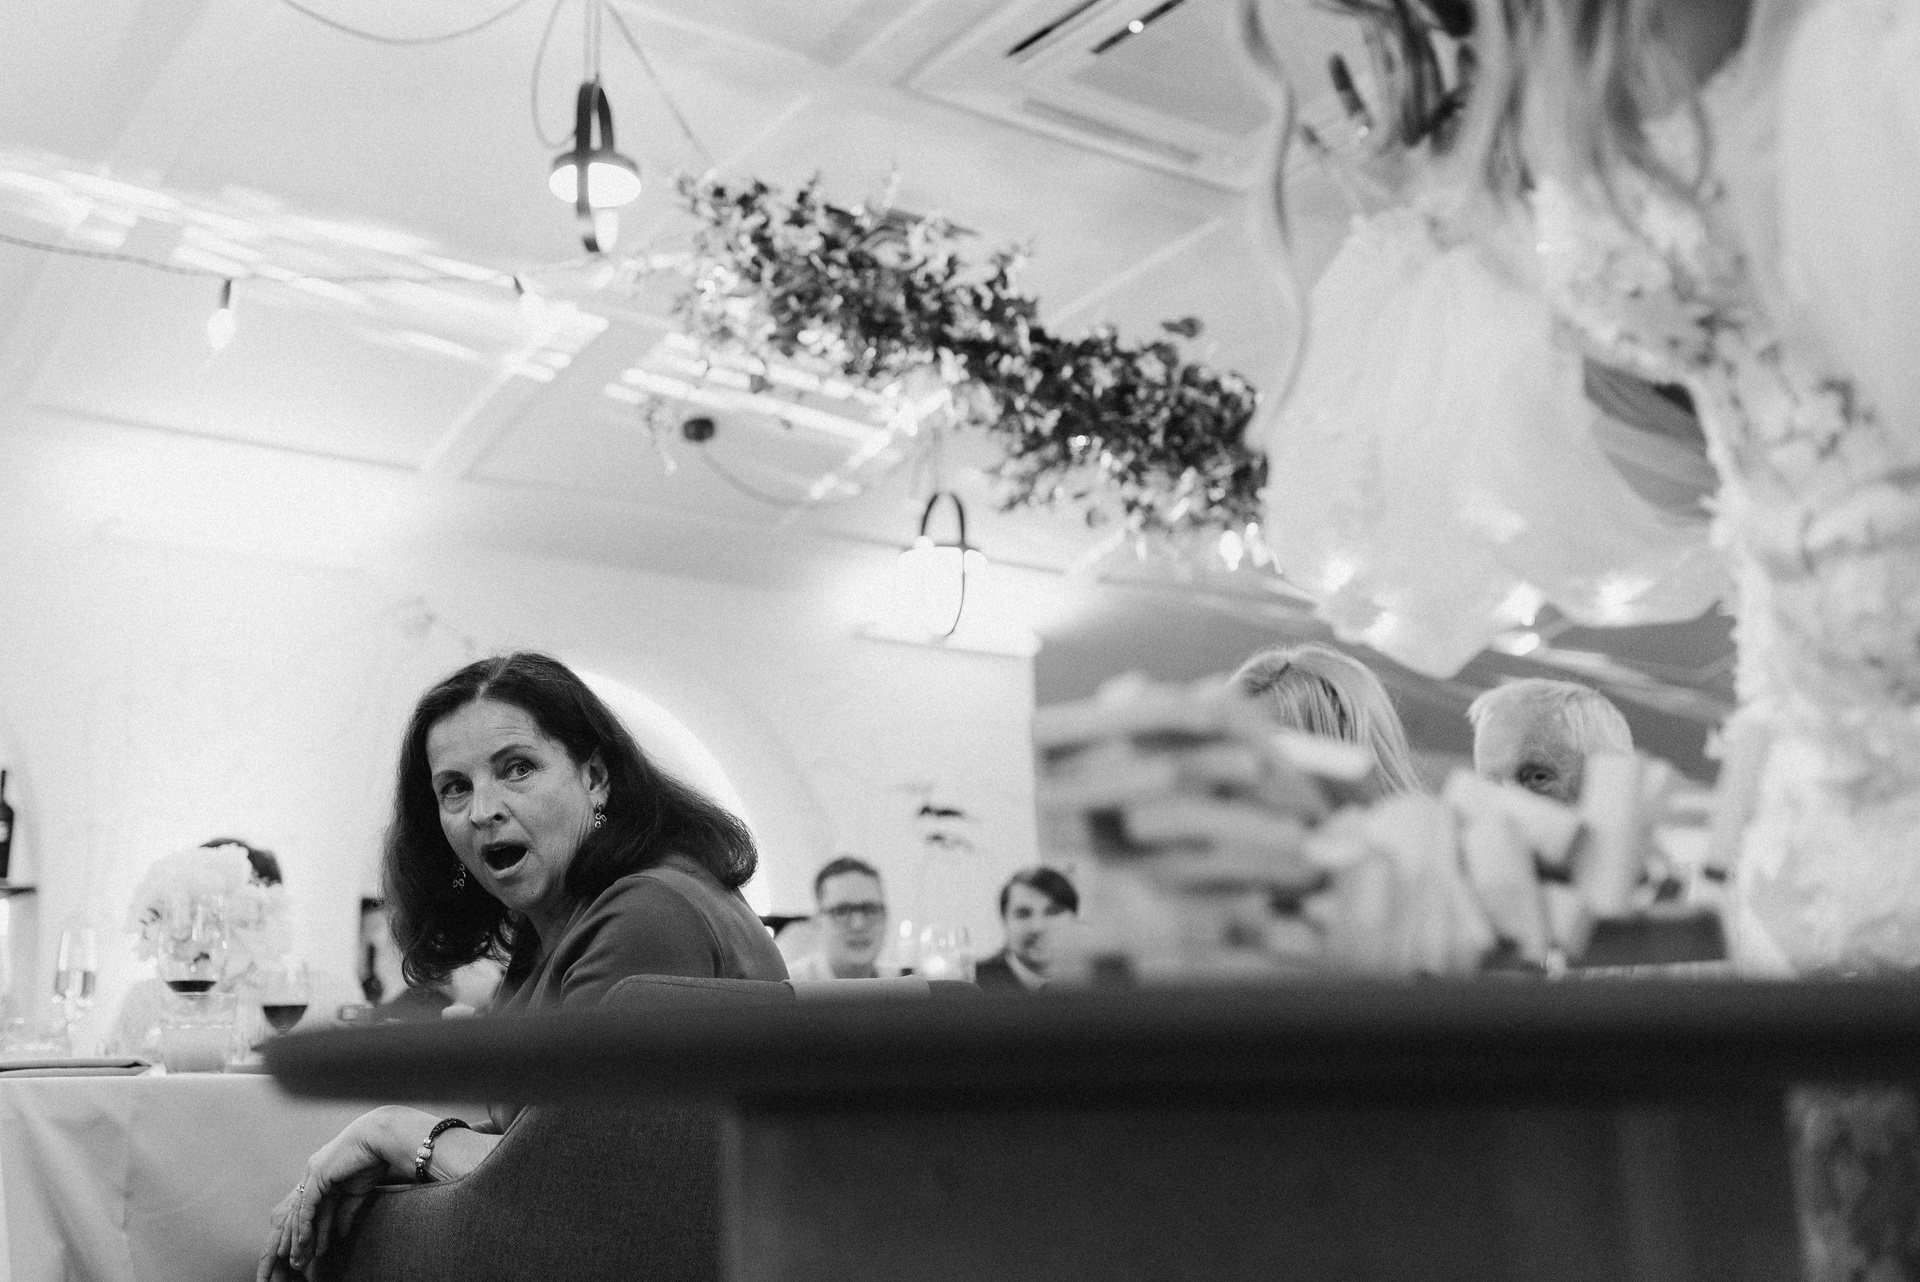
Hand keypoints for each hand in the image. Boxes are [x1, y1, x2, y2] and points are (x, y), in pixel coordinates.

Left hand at [258, 1108, 401, 1280]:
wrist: (381, 1139)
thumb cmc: (374, 1160)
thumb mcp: (358, 1193)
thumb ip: (346, 1212)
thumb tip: (340, 1233)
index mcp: (324, 1175)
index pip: (313, 1209)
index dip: (311, 1231)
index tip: (311, 1252)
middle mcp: (313, 1174)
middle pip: (302, 1213)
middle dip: (299, 1239)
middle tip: (297, 1262)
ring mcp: (312, 1174)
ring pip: (300, 1212)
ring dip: (298, 1238)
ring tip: (298, 1259)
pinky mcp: (316, 1176)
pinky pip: (306, 1206)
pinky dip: (304, 1225)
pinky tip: (303, 1242)